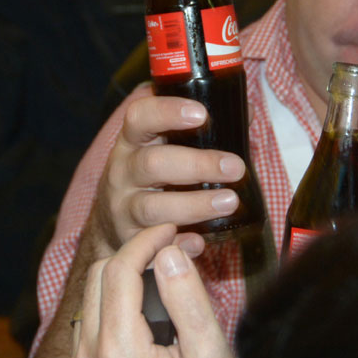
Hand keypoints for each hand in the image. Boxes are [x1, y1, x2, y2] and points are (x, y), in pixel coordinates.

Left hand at [70, 224, 241, 357]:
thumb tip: (169, 253)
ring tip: (165, 276)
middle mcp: (88, 356)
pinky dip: (115, 300)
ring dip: (124, 275)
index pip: (119, 268)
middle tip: (173, 249)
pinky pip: (92, 319)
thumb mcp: (210, 357)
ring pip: (92, 294)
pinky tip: (149, 305)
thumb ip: (189, 301)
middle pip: (99, 274)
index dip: (147, 240)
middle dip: (135, 254)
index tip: (173, 230)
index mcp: (118, 350)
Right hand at [95, 86, 247, 250]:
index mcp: (131, 141)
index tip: (200, 114)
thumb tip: (247, 115)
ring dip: (195, 205)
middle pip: (153, 164)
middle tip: (235, 168)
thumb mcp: (162, 146)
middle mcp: (122, 172)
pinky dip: (179, 243)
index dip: (167, 112)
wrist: (111, 221)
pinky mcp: (130, 240)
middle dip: (197, 165)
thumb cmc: (148, 174)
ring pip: (153, 207)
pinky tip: (200, 241)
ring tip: (230, 202)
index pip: (140, 117)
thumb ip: (198, 130)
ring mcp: (123, 208)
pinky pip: (154, 244)